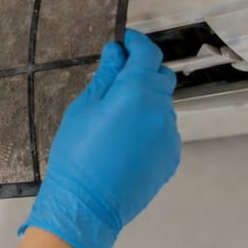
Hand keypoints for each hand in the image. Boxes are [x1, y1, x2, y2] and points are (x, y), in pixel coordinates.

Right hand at [20, 29, 180, 247]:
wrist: (86, 205)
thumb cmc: (76, 153)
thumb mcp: (83, 109)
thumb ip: (105, 77)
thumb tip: (116, 52)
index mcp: (137, 92)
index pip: (148, 54)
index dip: (136, 44)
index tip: (124, 42)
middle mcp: (161, 110)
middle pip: (161, 78)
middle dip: (142, 72)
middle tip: (117, 80)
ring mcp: (170, 135)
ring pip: (162, 106)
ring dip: (146, 102)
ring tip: (117, 119)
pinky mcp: (171, 157)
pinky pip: (164, 131)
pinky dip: (150, 127)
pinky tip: (126, 142)